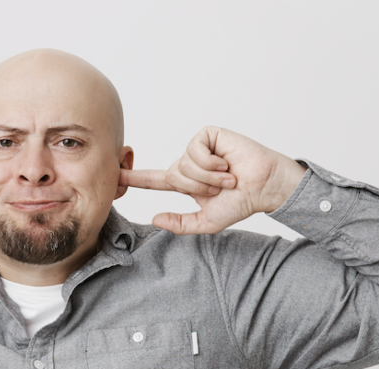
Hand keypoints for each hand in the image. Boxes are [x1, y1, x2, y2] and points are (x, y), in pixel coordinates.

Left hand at [120, 126, 306, 233]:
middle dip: (198, 187)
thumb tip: (155, 219)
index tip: (114, 175)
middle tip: (221, 187)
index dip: (134, 178)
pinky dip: (211, 162)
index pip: (154, 180)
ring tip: (227, 176)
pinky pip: (194, 150)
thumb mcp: (207, 221)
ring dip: (207, 176)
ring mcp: (198, 148)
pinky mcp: (208, 135)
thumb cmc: (241, 202)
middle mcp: (189, 163)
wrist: (265, 187)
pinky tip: (227, 162)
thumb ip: (181, 224)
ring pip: (184, 164)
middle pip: (172, 176)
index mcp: (186, 182)